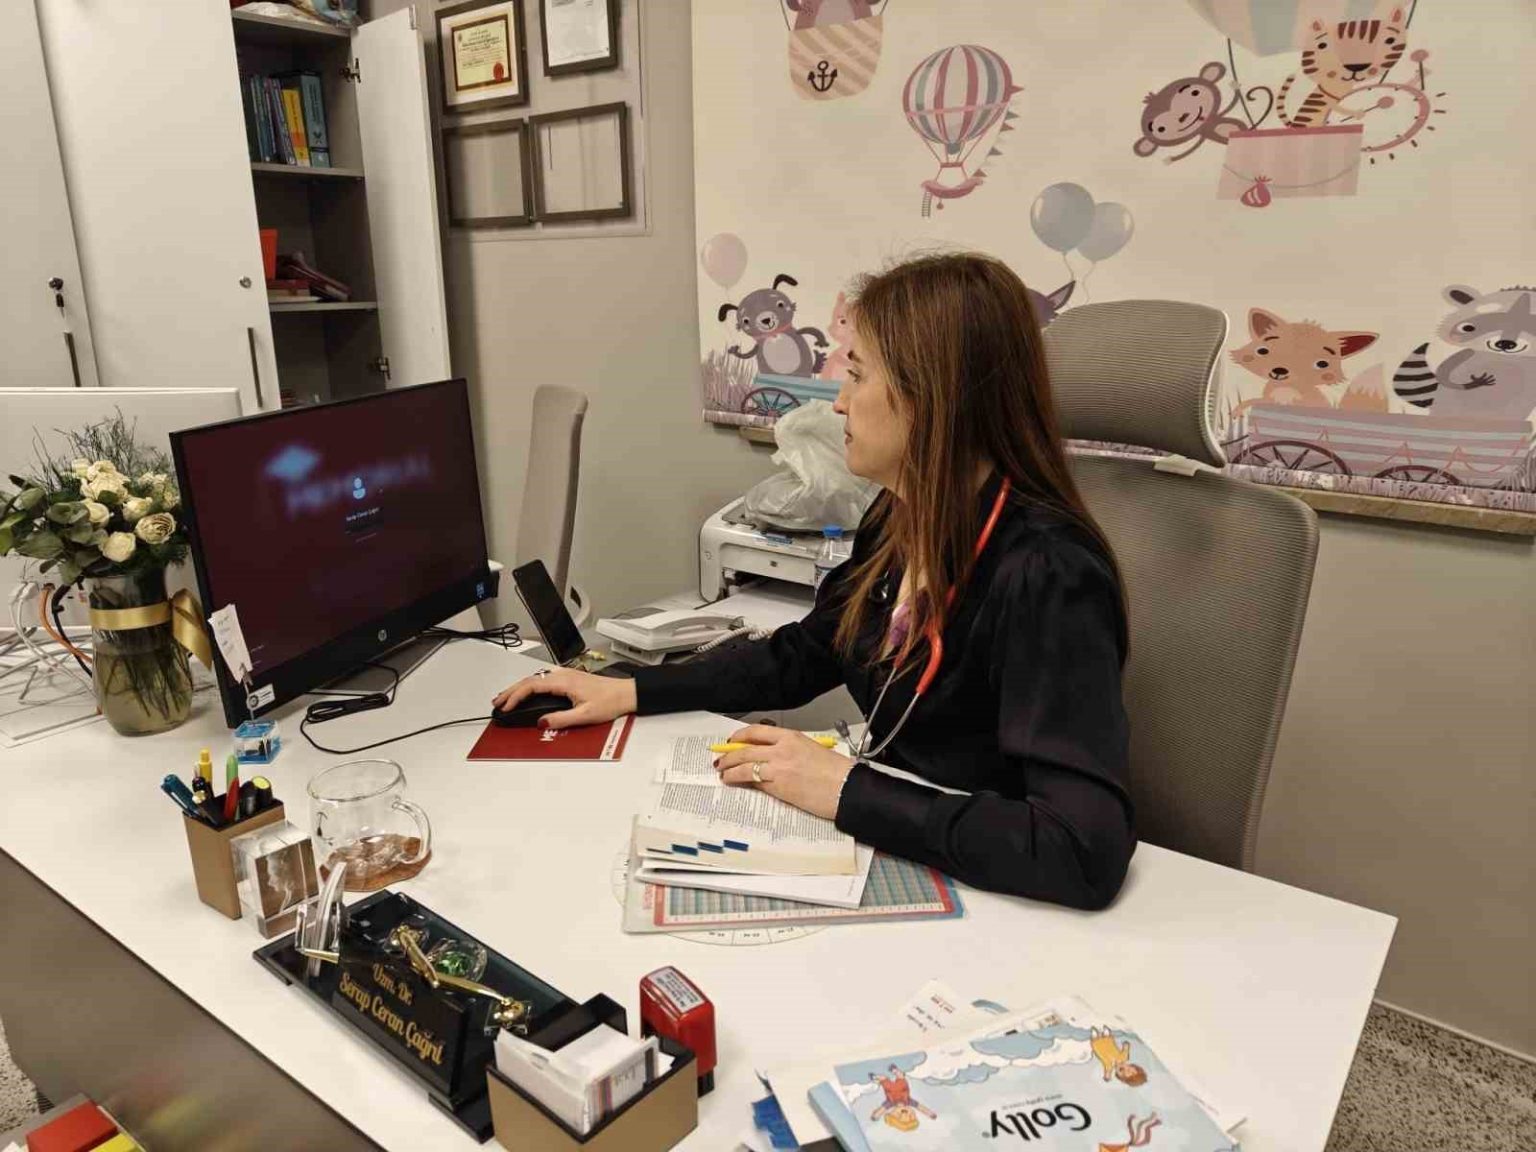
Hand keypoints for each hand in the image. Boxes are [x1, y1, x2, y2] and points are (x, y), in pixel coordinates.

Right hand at [491, 667, 635, 729]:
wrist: (626, 693)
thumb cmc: (610, 701)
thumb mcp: (585, 715)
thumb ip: (561, 719)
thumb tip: (542, 722)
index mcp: (564, 681)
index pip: (531, 686)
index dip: (515, 697)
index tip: (504, 706)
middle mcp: (563, 675)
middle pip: (529, 680)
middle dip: (510, 691)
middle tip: (497, 703)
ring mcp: (565, 675)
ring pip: (535, 679)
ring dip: (519, 688)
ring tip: (507, 698)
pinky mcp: (569, 678)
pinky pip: (543, 680)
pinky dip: (530, 687)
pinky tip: (527, 693)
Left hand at [714, 725, 853, 820]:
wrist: (845, 788)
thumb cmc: (835, 771)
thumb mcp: (810, 750)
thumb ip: (788, 751)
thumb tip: (769, 758)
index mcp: (791, 736)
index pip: (757, 731)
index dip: (740, 736)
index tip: (732, 741)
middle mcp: (781, 749)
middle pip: (745, 749)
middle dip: (729, 755)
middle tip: (721, 760)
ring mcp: (777, 767)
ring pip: (744, 765)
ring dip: (730, 770)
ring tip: (723, 774)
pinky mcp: (777, 786)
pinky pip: (753, 781)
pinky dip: (741, 781)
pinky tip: (735, 783)